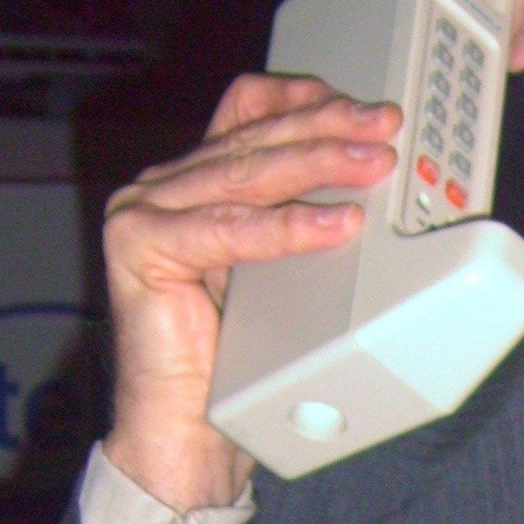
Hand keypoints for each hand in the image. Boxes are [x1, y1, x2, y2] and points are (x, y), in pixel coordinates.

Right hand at [99, 74, 400, 509]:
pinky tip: (334, 225)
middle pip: (256, 138)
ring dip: (320, 165)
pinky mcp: (139, 246)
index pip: (249, 109)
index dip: (303, 98)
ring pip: (247, 175)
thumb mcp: (281, 259)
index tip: (361, 107)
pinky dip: (287, 227)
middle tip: (384, 129)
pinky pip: (228, 229)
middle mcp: (163, 185)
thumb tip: (371, 167)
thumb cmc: (235, 352)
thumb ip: (301, 208)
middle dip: (330, 129)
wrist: (187, 425)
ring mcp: (144, 211)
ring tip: (372, 167)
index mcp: (195, 178)